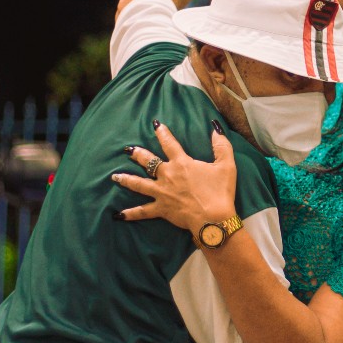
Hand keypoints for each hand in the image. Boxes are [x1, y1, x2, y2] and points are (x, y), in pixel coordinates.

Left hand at [113, 122, 238, 233]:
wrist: (213, 218)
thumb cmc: (219, 191)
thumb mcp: (226, 165)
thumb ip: (221, 145)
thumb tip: (215, 129)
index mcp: (182, 163)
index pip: (169, 143)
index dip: (163, 133)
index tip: (156, 125)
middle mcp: (167, 175)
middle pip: (148, 162)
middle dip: (137, 154)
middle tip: (127, 150)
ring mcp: (162, 192)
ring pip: (139, 184)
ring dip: (126, 179)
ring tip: (115, 176)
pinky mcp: (161, 209)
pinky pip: (142, 211)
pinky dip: (130, 214)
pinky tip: (118, 215)